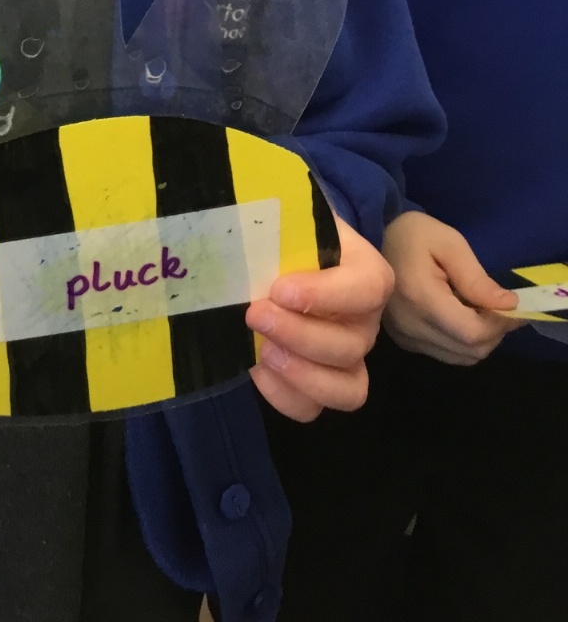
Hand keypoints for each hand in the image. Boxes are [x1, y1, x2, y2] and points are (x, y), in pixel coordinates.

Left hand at [246, 216, 392, 421]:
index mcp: (365, 273)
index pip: (368, 288)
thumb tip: (253, 212)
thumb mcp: (287, 216)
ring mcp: (345, 358)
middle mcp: (363, 321)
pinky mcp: (317, 384)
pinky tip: (256, 370)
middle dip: (299, 335)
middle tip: (255, 314)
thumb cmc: (284, 232)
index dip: (326, 295)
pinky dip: (284, 396)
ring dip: (302, 375)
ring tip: (262, 351)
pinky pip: (312, 408)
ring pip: (347, 388)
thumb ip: (280, 218)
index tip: (279, 289)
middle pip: (352, 345)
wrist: (274, 254)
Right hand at [381, 210, 520, 365]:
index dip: (500, 324)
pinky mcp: (404, 341)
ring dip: (481, 339)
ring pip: (462, 357)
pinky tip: (460, 316)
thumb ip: (476, 277)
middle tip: (499, 306)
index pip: (472, 333)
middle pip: (470, 351)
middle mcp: (410, 326)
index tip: (512, 305)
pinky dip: (463, 342)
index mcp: (420, 297)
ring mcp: (405, 337)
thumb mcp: (449, 243)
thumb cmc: (412, 235)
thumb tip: (508, 305)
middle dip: (494, 332)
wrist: (371, 241)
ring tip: (479, 310)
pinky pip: (447, 354)